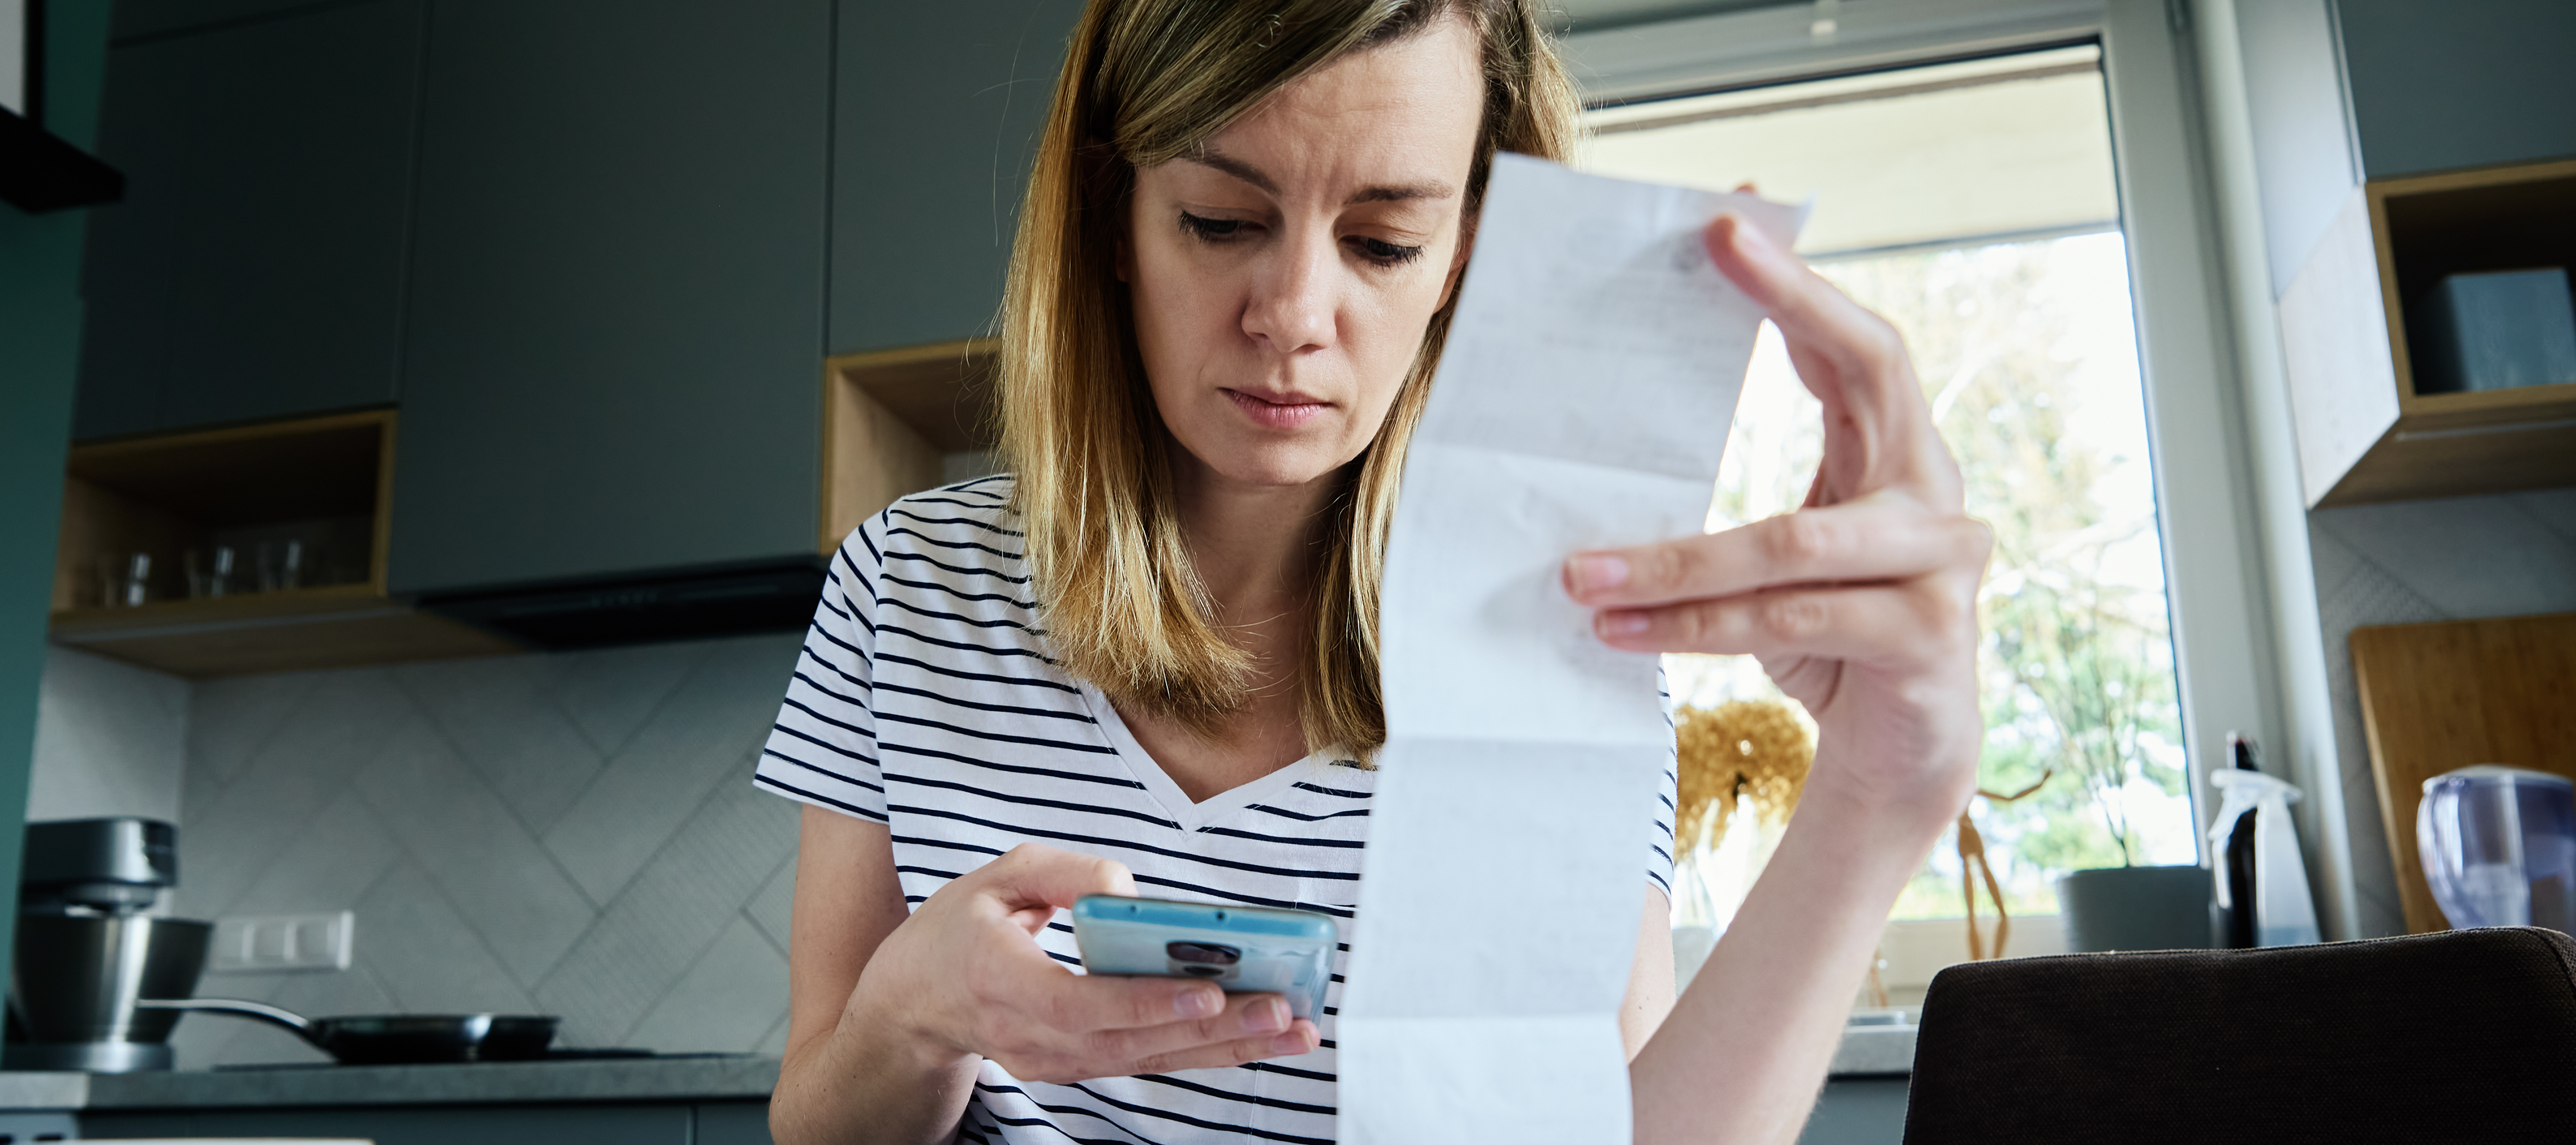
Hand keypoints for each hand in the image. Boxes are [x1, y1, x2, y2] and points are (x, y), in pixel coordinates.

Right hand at [848, 843, 1319, 1083]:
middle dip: (1214, 1031)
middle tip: (1284, 1012)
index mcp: (1002, 981)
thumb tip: (1128, 892)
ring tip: (1294, 1031)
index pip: (1080, 1005)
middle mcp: (1031, 1036)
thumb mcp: (998, 876)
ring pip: (1150, 1060)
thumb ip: (1064, 874)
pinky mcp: (1079, 1067)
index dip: (1146, 1003)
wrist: (916, 1001)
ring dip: (1227, 1049)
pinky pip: (1147, 1062)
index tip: (1207, 993)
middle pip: (1132, 1042)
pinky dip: (1205, 1052)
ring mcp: (1056, 1061)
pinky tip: (1259, 1038)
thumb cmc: (960, 929)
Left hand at [1562, 213, 1990, 826]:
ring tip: (1579, 573)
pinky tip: (1621, 632)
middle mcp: (1934, 495)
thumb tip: (1621, 434)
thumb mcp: (1782, 554)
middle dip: (1789, 307)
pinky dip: (1694, 627)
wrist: (1901, 762)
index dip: (1801, 282)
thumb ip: (1743, 487)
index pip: (1859, 346)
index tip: (1728, 224)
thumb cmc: (1828, 639)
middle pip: (1872, 376)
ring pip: (1790, 541)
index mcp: (1898, 458)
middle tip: (1707, 260)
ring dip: (1672, 559)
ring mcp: (1943, 566)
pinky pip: (1789, 618)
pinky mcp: (1924, 640)